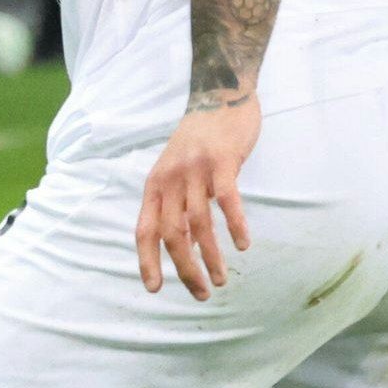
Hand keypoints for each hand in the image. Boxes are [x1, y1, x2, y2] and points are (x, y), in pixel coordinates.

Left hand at [135, 94, 258, 298]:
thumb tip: (180, 246)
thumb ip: (175, 203)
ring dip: (210, 256)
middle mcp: (170, 179)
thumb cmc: (199, 140)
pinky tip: (243, 245)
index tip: (153, 289)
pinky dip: (235, 225)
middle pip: (172, 234)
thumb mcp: (175, 170)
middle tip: (201, 292)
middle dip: (184, 269)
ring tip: (221, 279)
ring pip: (199, 223)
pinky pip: (227, 199)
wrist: (218, 95)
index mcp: (155, 185)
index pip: (144, 230)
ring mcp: (195, 170)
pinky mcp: (222, 161)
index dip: (147, 261)